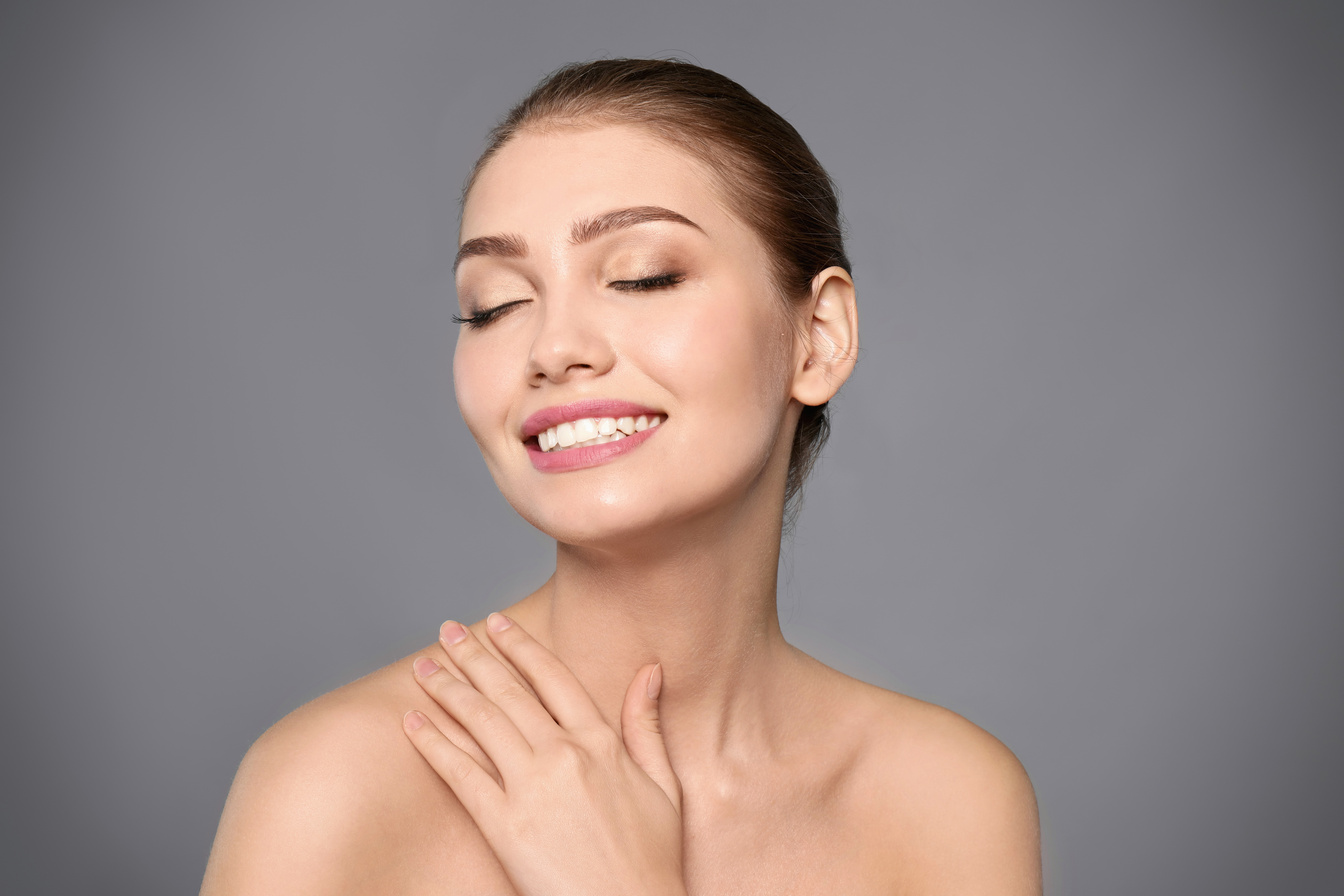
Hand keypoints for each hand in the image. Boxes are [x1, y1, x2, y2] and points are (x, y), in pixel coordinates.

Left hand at [403, 613, 685, 895]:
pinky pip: (461, 774)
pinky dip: (434, 743)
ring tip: (422, 666)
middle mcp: (563, 755)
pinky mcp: (504, 826)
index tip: (495, 623)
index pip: (551, 678)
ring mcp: (531, 789)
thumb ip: (646, 724)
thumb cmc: (652, 858)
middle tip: (445, 630)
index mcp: (601, 742)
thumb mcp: (664, 784)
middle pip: (507, 692)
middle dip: (472, 656)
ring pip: (480, 722)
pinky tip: (413, 722)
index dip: (520, 647)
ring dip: (447, 688)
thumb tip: (650, 670)